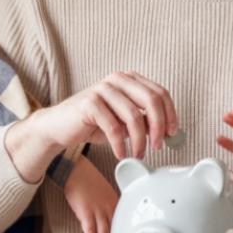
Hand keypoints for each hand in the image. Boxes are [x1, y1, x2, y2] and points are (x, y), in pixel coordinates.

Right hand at [27, 71, 177, 160]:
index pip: (160, 92)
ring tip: (138, 154)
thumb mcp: (125, 122)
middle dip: (158, 126)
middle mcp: (117, 79)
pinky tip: (121, 154)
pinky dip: (121, 145)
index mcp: (129, 79)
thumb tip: (168, 132)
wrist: (59, 127)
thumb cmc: (94, 124)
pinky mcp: (89, 102)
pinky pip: (114, 127)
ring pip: (134, 116)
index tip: (172, 134)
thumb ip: (145, 121)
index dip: (170, 114)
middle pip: (151, 100)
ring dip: (140, 140)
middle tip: (158, 146)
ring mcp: (103, 88)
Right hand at [64, 156, 118, 232]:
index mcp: (115, 203)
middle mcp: (109, 208)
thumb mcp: (102, 192)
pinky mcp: (86, 212)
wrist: (75, 168)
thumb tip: (101, 220)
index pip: (118, 228)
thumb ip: (105, 206)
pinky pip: (90, 232)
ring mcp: (98, 210)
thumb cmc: (86, 178)